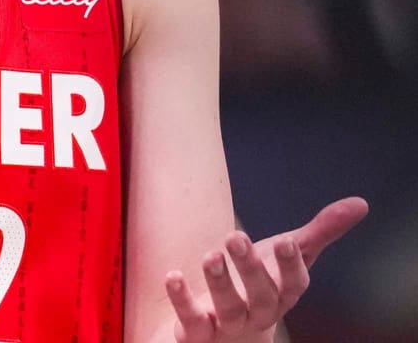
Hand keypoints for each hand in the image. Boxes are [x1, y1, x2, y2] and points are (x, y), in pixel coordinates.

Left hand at [165, 196, 367, 341]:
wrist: (229, 335)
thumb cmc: (262, 286)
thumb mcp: (288, 257)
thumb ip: (320, 232)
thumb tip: (360, 203)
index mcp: (281, 294)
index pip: (293, 284)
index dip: (291, 265)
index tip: (287, 240)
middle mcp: (258, 313)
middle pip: (260, 296)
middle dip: (250, 269)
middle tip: (235, 236)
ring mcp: (228, 326)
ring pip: (228, 309)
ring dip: (219, 283)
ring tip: (210, 256)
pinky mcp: (198, 333)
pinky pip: (191, 321)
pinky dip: (183, 300)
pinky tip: (173, 276)